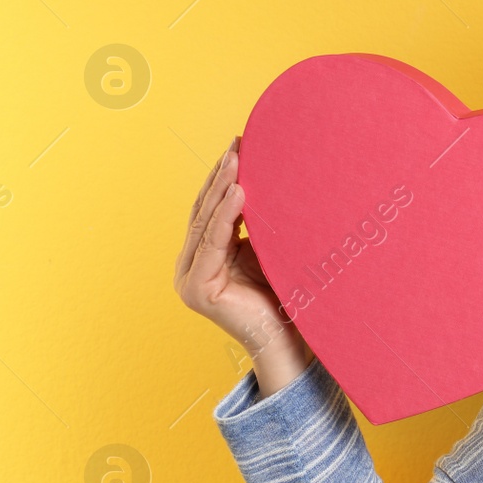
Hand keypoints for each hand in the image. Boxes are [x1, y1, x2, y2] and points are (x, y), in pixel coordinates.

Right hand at [174, 136, 312, 393]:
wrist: (292, 339)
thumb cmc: (285, 295)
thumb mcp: (266, 249)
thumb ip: (254, 222)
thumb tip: (264, 178)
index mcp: (204, 255)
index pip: (210, 208)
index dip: (222, 176)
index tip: (240, 144)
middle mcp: (190, 265)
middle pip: (204, 211)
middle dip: (221, 175)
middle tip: (238, 143)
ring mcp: (189, 279)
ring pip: (206, 223)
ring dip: (222, 188)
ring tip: (237, 158)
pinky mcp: (198, 290)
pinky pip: (213, 245)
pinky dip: (225, 216)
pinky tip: (238, 192)